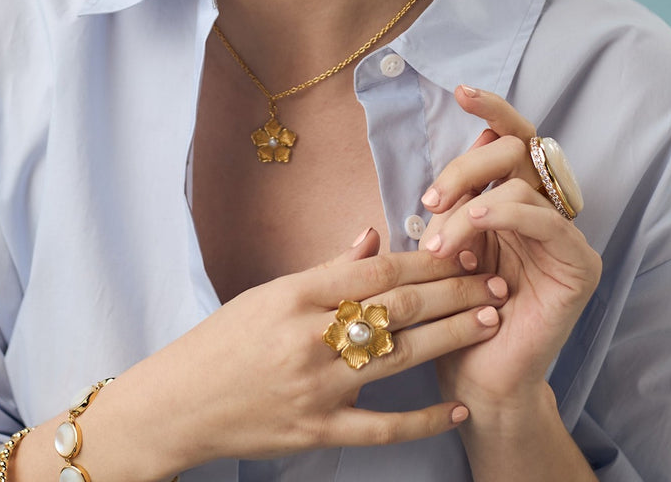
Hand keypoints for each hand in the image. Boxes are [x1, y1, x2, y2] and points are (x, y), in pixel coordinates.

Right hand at [104, 230, 507, 475]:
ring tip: (487, 322)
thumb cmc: (222, 341)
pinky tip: (458, 406)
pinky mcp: (317, 433)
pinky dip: (424, 419)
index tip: (460, 248)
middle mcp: (307, 338)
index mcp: (294, 295)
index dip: (423, 259)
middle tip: (491, 281)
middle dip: (450, 292)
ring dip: (449, 339)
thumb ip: (326, 269)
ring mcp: (315, 389)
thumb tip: (373, 237)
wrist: (179, 404)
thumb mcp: (267, 294)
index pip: (374, 271)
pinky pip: (383, 428)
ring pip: (398, 358)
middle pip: (396, 310)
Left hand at [418, 86, 601, 406]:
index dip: (493, 110)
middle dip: (467, 164)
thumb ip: (451, 202)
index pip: (514, 139)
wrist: (473, 376)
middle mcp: (544, 211)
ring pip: (522, 184)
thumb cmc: (451, 310)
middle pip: (517, 150)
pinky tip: (471, 227)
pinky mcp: (579, 267)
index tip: (461, 90)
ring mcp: (565, 238)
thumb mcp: (442, 243)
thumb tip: (460, 154)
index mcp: (514, 200)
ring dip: (470, 205)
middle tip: (430, 198)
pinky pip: (546, 222)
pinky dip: (504, 215)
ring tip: (437, 242)